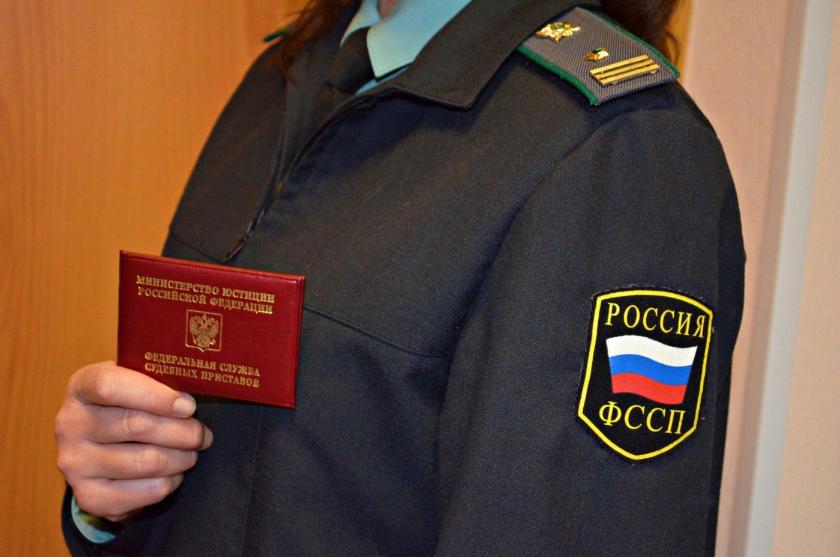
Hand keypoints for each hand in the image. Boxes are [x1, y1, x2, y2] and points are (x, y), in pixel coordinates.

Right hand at [55, 361, 212, 521]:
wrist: (98, 445)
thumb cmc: (128, 404)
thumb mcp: (136, 381)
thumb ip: (159, 381)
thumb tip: (192, 398)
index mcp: (81, 386)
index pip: (110, 386)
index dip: (155, 396)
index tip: (189, 406)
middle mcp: (70, 424)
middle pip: (136, 426)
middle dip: (183, 431)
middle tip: (203, 434)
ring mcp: (75, 464)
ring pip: (147, 461)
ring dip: (181, 458)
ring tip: (192, 452)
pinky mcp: (89, 498)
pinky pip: (145, 492)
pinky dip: (170, 483)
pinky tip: (173, 473)